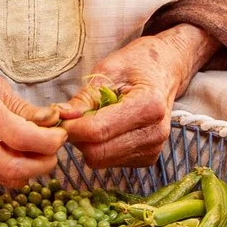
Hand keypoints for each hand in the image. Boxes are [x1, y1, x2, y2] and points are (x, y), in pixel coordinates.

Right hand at [0, 43, 65, 188]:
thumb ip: (23, 106)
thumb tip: (54, 119)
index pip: (23, 139)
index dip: (51, 141)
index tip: (60, 133)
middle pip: (18, 170)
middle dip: (45, 163)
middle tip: (53, 146)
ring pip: (9, 179)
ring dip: (31, 169)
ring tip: (36, 148)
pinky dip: (11, 169)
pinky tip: (11, 151)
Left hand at [54, 25, 212, 169]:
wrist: (166, 70)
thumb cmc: (138, 64)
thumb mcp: (109, 69)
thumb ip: (85, 96)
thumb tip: (62, 116)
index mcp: (149, 105)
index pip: (98, 131)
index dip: (72, 127)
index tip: (60, 117)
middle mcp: (155, 132)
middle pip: (98, 153)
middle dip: (79, 138)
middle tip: (75, 118)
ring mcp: (154, 149)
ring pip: (101, 160)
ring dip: (89, 144)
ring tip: (96, 119)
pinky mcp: (148, 158)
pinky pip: (110, 162)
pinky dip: (102, 147)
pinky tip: (109, 128)